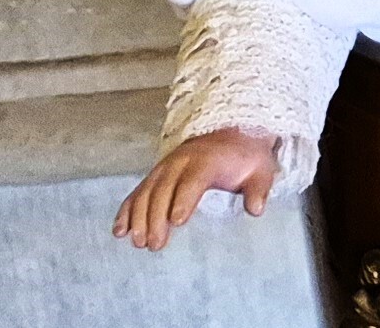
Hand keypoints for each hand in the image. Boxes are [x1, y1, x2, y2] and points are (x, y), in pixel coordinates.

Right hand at [112, 127, 279, 250]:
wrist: (231, 134)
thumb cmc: (245, 159)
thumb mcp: (260, 170)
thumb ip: (258, 189)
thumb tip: (256, 209)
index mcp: (206, 161)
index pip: (193, 181)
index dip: (184, 200)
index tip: (178, 221)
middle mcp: (180, 163)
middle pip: (163, 190)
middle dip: (156, 217)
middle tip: (154, 244)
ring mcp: (163, 169)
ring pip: (145, 192)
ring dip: (138, 217)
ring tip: (137, 242)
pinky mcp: (154, 176)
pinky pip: (136, 193)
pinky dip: (126, 211)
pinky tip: (119, 231)